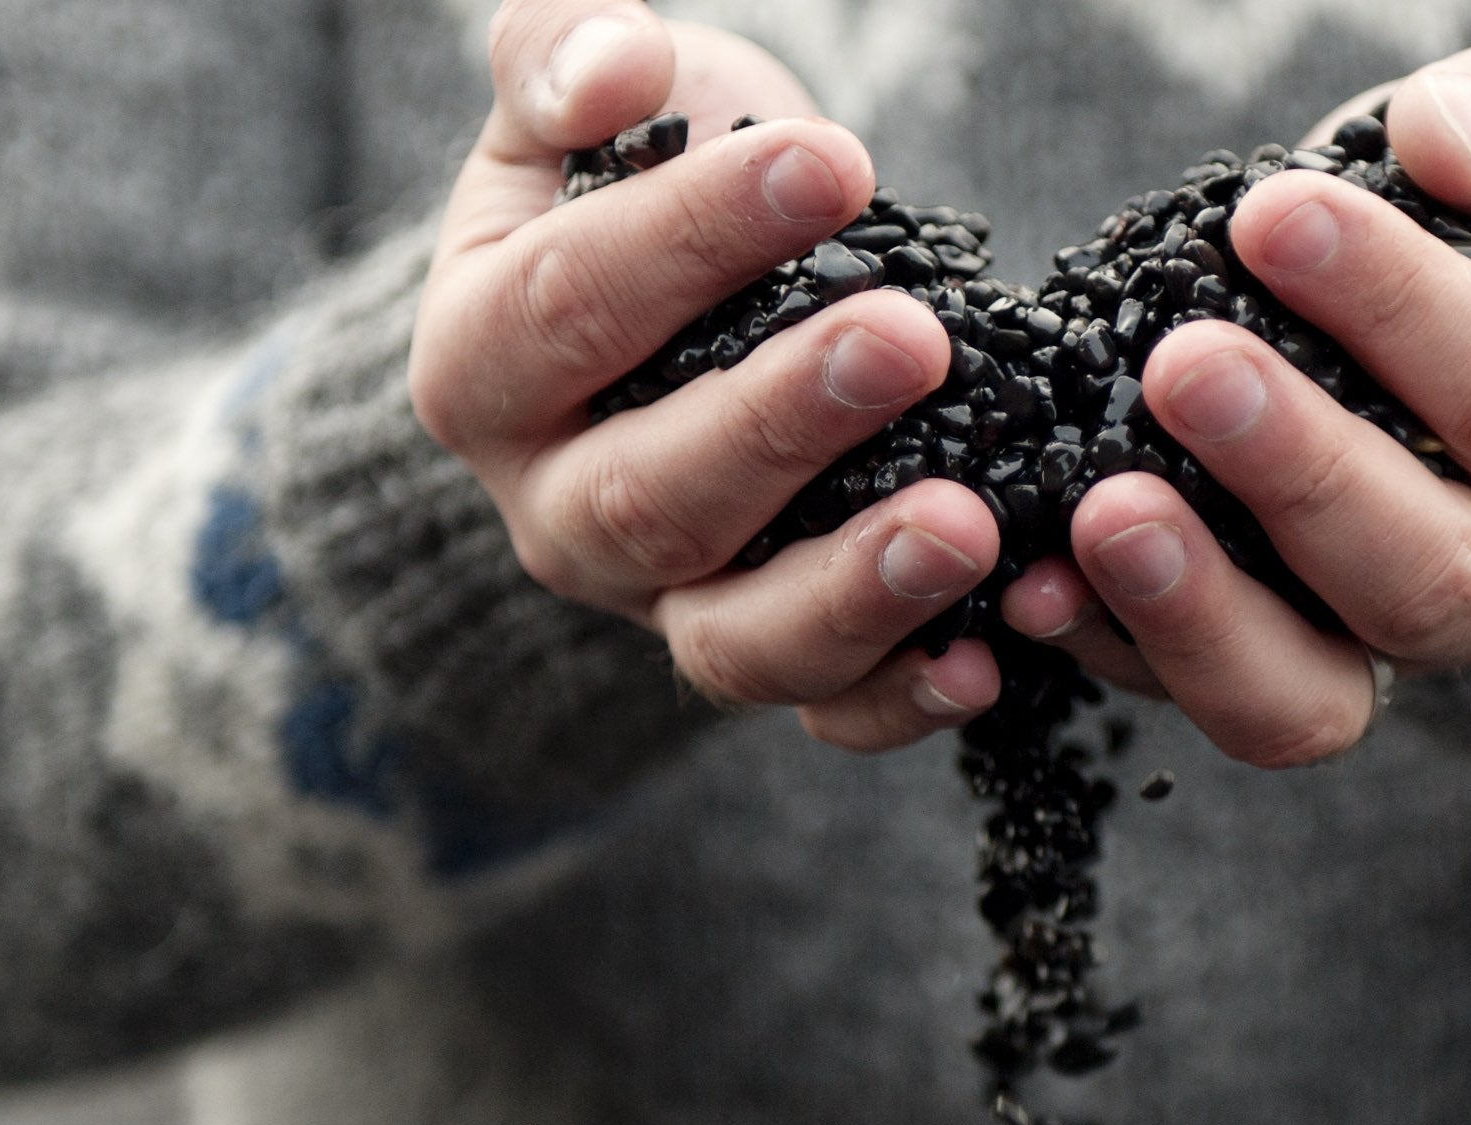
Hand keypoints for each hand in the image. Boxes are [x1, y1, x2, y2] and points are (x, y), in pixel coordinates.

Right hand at [411, 0, 1004, 751]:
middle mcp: (554, 509)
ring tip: (967, 527)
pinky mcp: (757, 656)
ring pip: (731, 637)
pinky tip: (988, 659)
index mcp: (481, 362)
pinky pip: (821, 712)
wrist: (678, 307)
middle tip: (912, 339)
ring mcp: (655, 604)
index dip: (695, 235)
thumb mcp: (587, 94)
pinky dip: (902, 700)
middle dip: (785, 421)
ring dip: (851, 591)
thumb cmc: (643, 174)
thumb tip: (616, 68)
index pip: (571, 303)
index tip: (834, 161)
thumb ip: (567, 55)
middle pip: (652, 493)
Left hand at [1000, 45, 1470, 767]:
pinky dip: (1110, 649)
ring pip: (1312, 696)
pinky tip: (1032, 580)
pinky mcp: (1262, 689)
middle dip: (1297, 468)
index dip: (1395, 303)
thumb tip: (1448, 140)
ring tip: (1105, 509)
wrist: (1404, 371)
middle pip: (1423, 566)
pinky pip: (1199, 706)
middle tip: (1183, 364)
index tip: (1270, 214)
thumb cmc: (1451, 253)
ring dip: (1201, 608)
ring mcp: (1372, 658)